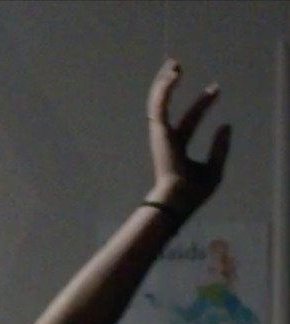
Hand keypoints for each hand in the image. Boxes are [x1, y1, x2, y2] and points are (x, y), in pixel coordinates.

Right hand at [144, 60, 228, 218]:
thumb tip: (227, 125)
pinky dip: (165, 89)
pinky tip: (173, 74)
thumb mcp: (214, 167)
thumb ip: (220, 147)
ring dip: (164, 82)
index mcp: (177, 147)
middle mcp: (166, 138)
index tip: (216, 88)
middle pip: (168, 106)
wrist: (179, 198)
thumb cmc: (194, 190)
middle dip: (171, 86)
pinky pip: (160, 104)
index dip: (203, 103)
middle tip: (178, 67)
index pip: (190, 120)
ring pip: (158, 102)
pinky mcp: (159, 131)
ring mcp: (160, 134)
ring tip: (174, 64)